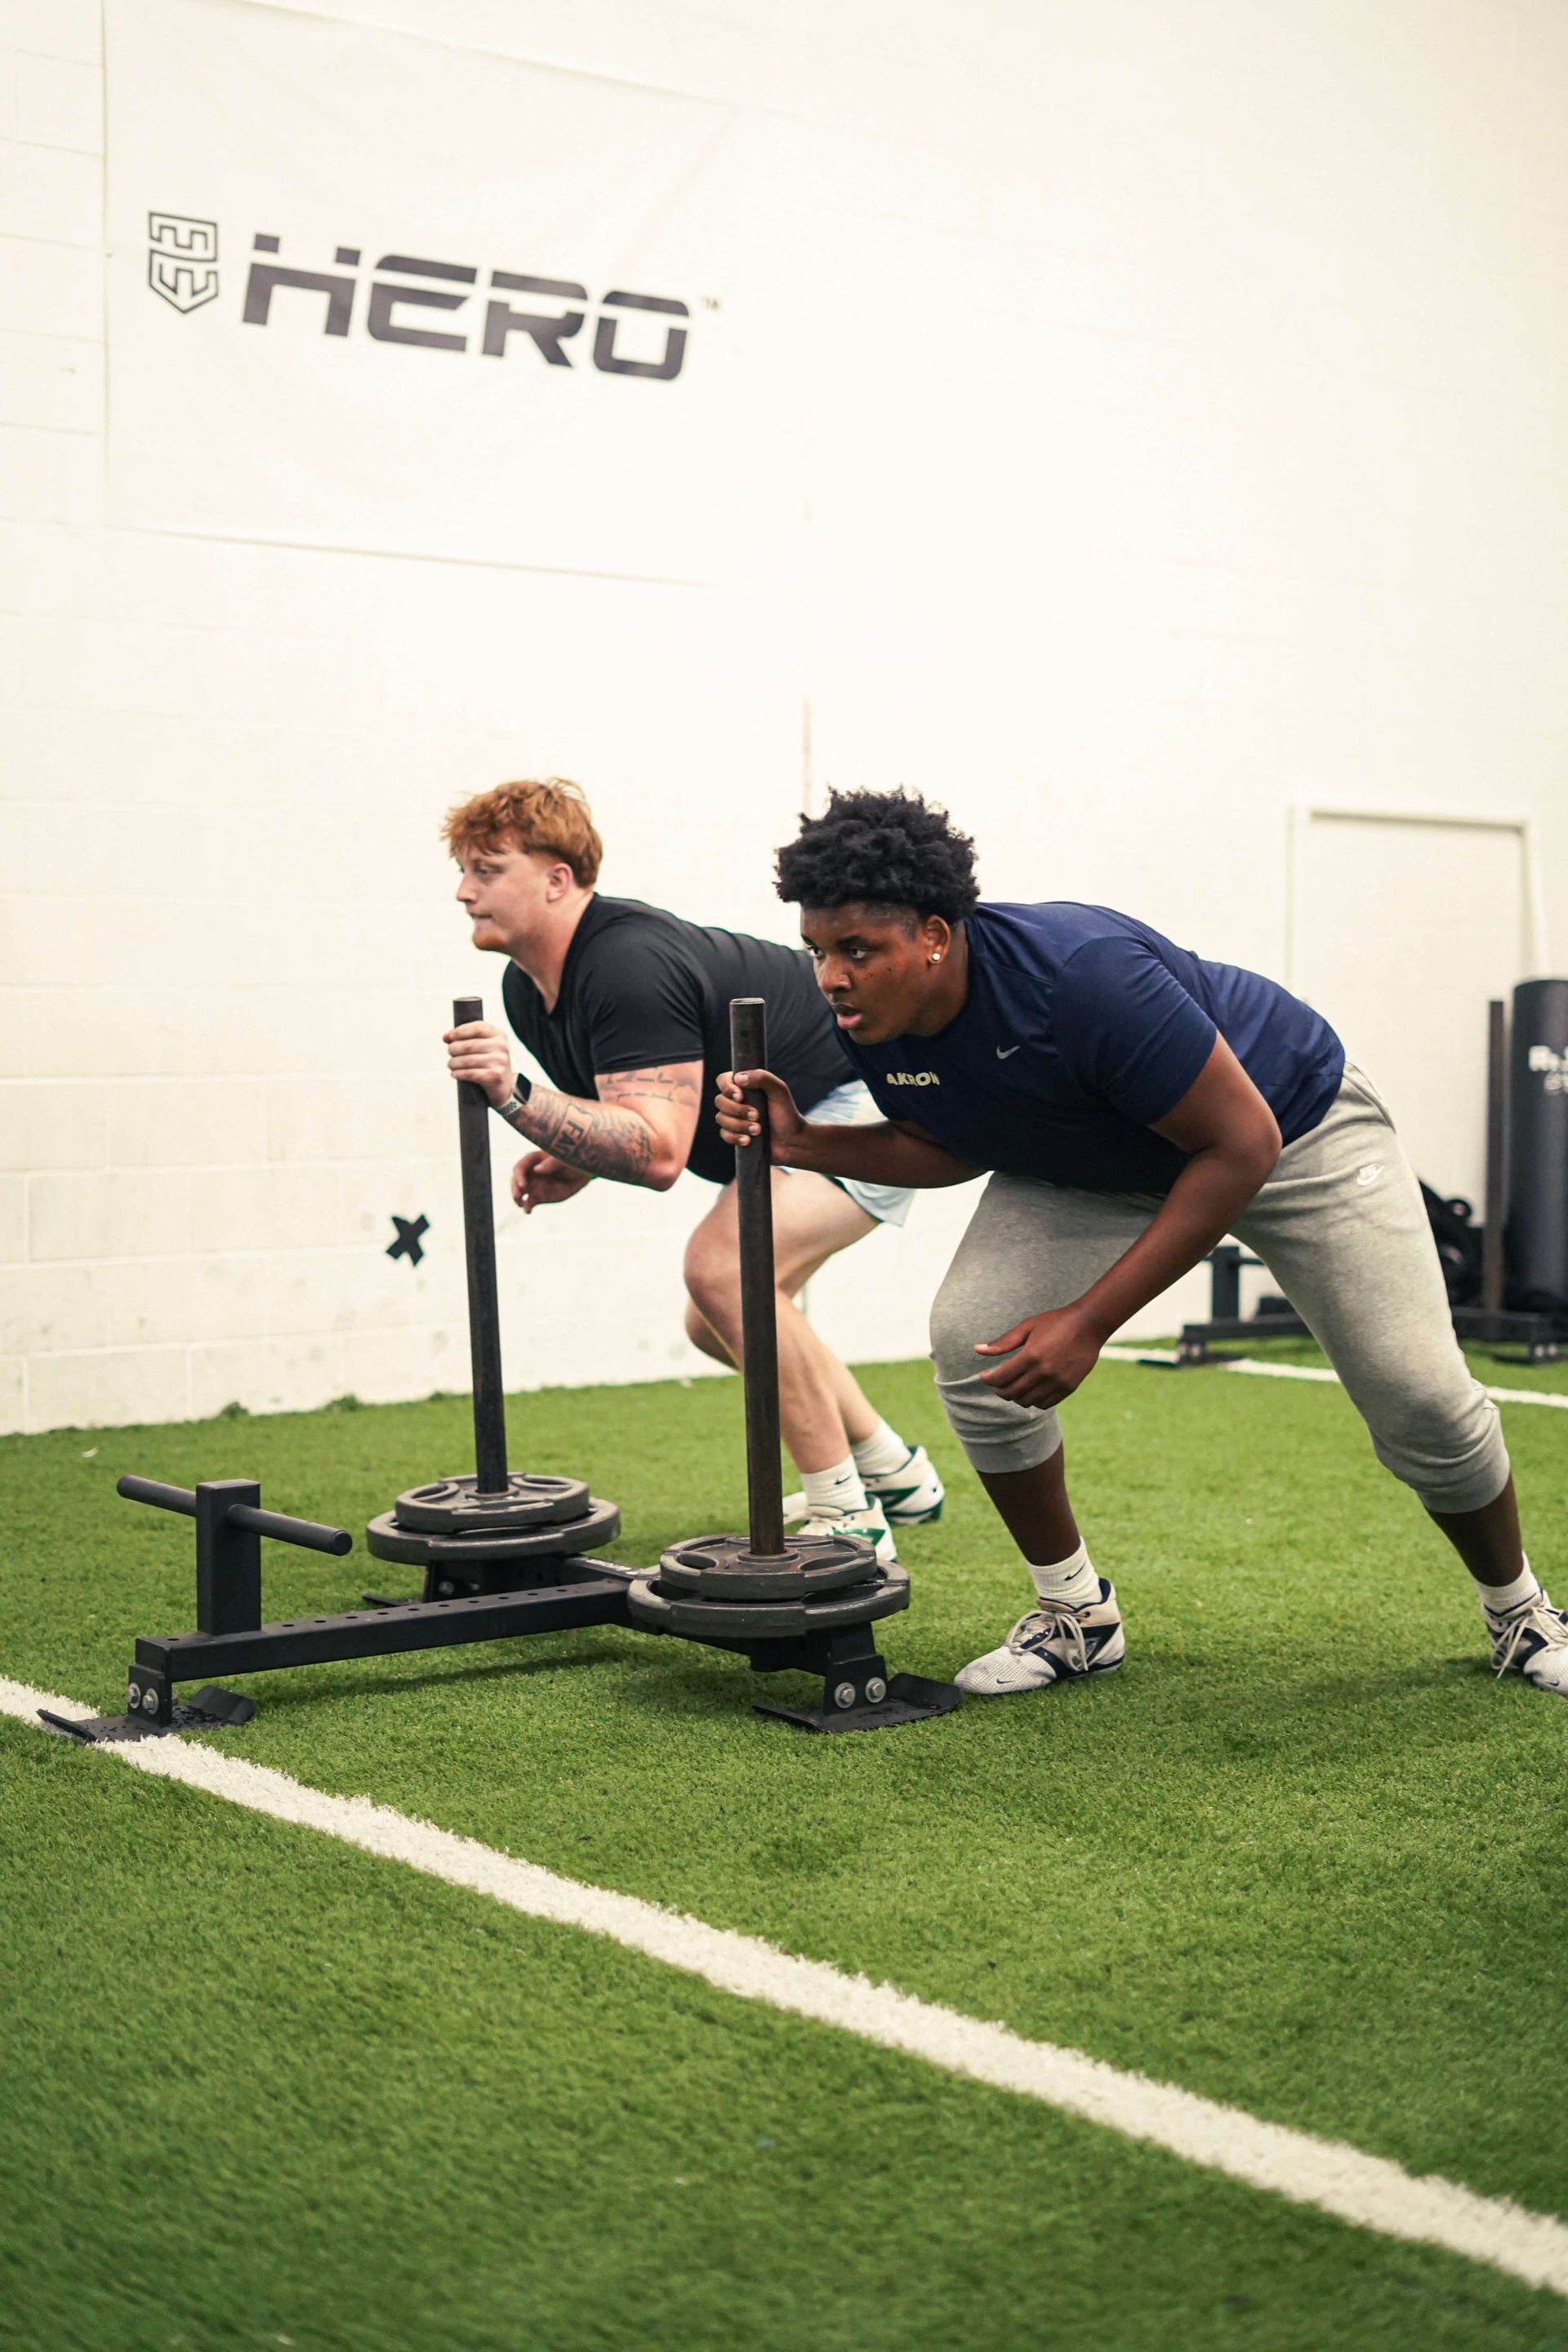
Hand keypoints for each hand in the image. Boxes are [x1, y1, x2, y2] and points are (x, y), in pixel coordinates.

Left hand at [444, 1020, 513, 1108]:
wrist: (504, 1086)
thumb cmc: (489, 1063)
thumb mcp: (484, 1047)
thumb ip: (467, 1039)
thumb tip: (446, 1037)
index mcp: (499, 1035)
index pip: (477, 1028)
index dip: (459, 1032)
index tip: (447, 1038)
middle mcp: (501, 1047)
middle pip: (469, 1045)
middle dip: (453, 1049)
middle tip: (450, 1054)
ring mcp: (500, 1062)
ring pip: (468, 1060)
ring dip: (454, 1063)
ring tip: (451, 1065)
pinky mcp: (495, 1076)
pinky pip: (471, 1073)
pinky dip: (459, 1074)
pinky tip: (455, 1074)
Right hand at [512, 1152, 592, 1212]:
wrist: (581, 1174)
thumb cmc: (572, 1161)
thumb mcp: (564, 1160)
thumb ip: (551, 1163)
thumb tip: (536, 1170)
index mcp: (534, 1160)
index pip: (520, 1167)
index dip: (519, 1176)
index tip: (523, 1185)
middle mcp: (530, 1172)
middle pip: (516, 1180)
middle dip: (514, 1188)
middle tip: (517, 1197)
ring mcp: (533, 1185)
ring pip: (519, 1192)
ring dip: (517, 1198)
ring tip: (520, 1204)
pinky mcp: (538, 1196)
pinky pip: (529, 1202)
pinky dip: (527, 1207)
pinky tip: (528, 1211)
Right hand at [715, 1067, 805, 1158]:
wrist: (792, 1142)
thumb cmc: (787, 1114)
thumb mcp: (779, 1091)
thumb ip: (762, 1078)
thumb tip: (738, 1079)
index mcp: (745, 1086)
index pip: (723, 1080)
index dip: (727, 1088)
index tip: (740, 1096)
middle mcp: (737, 1101)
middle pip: (719, 1101)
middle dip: (737, 1110)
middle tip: (757, 1116)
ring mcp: (734, 1118)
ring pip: (721, 1118)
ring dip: (739, 1125)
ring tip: (758, 1130)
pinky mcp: (735, 1134)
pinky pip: (724, 1134)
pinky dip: (735, 1137)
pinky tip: (748, 1140)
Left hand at [974, 1305, 1105, 1408]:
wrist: (1089, 1325)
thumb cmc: (1056, 1322)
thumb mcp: (1027, 1326)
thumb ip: (1003, 1342)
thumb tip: (977, 1350)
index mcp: (1031, 1355)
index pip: (1001, 1378)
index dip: (988, 1380)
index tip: (984, 1376)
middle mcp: (1043, 1372)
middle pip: (1011, 1393)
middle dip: (999, 1390)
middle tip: (997, 1384)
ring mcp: (1057, 1382)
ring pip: (1027, 1401)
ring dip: (1015, 1397)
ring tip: (1013, 1387)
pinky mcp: (1069, 1387)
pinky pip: (1044, 1403)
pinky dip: (1033, 1401)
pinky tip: (1030, 1390)